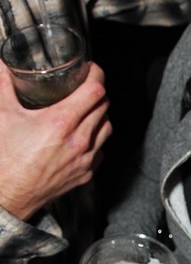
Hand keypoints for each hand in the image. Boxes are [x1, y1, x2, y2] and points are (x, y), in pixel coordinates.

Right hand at [0, 61, 111, 220]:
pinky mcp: (85, 174)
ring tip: (88, 110)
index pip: (95, 91)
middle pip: (103, 107)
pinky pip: (100, 151)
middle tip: (85, 87)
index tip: (91, 70)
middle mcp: (78, 140)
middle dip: (96, 93)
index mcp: (61, 122)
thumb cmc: (6, 159)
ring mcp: (84, 159)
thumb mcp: (4, 116)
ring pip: (107, 128)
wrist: (10, 196)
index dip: (96, 75)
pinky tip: (85, 137)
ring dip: (100, 116)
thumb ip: (3, 86)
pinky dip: (96, 141)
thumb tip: (2, 67)